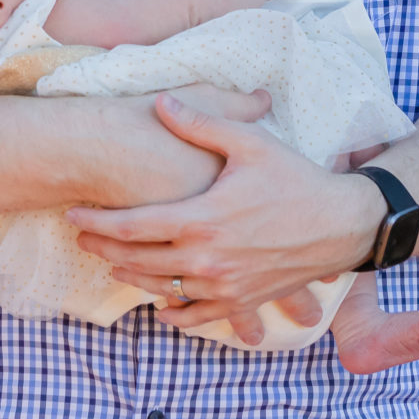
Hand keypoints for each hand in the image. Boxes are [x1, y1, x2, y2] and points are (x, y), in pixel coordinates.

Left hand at [62, 92, 377, 340]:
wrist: (344, 224)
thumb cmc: (297, 179)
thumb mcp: (250, 143)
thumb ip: (201, 123)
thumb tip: (162, 102)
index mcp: (202, 219)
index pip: (132, 226)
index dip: (97, 221)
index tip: (73, 215)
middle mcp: (208, 259)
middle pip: (138, 260)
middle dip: (104, 249)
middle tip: (80, 240)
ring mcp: (225, 285)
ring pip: (163, 289)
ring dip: (132, 278)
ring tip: (111, 265)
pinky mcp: (244, 300)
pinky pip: (199, 315)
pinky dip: (175, 314)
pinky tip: (160, 307)